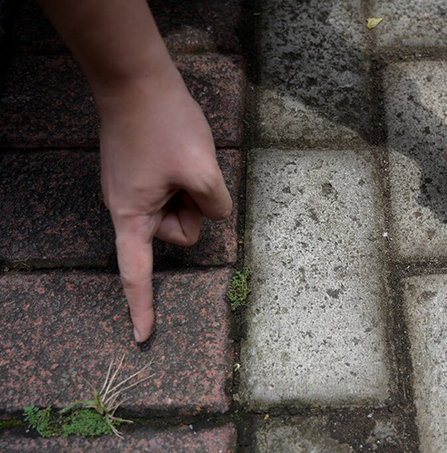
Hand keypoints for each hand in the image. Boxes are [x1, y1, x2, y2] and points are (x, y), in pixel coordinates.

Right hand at [96, 68, 231, 342]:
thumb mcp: (202, 170)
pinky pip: (174, 189)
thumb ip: (215, 206)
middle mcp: (128, 207)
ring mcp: (134, 188)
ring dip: (193, 190)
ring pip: (181, 209)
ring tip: (185, 159)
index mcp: (132, 214)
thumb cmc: (165, 124)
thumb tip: (214, 215)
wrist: (135, 80)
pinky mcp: (142, 173)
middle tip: (192, 175)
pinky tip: (181, 152)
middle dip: (195, 211)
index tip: (143, 338)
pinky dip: (186, 178)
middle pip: (178, 234)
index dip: (142, 306)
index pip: (136, 273)